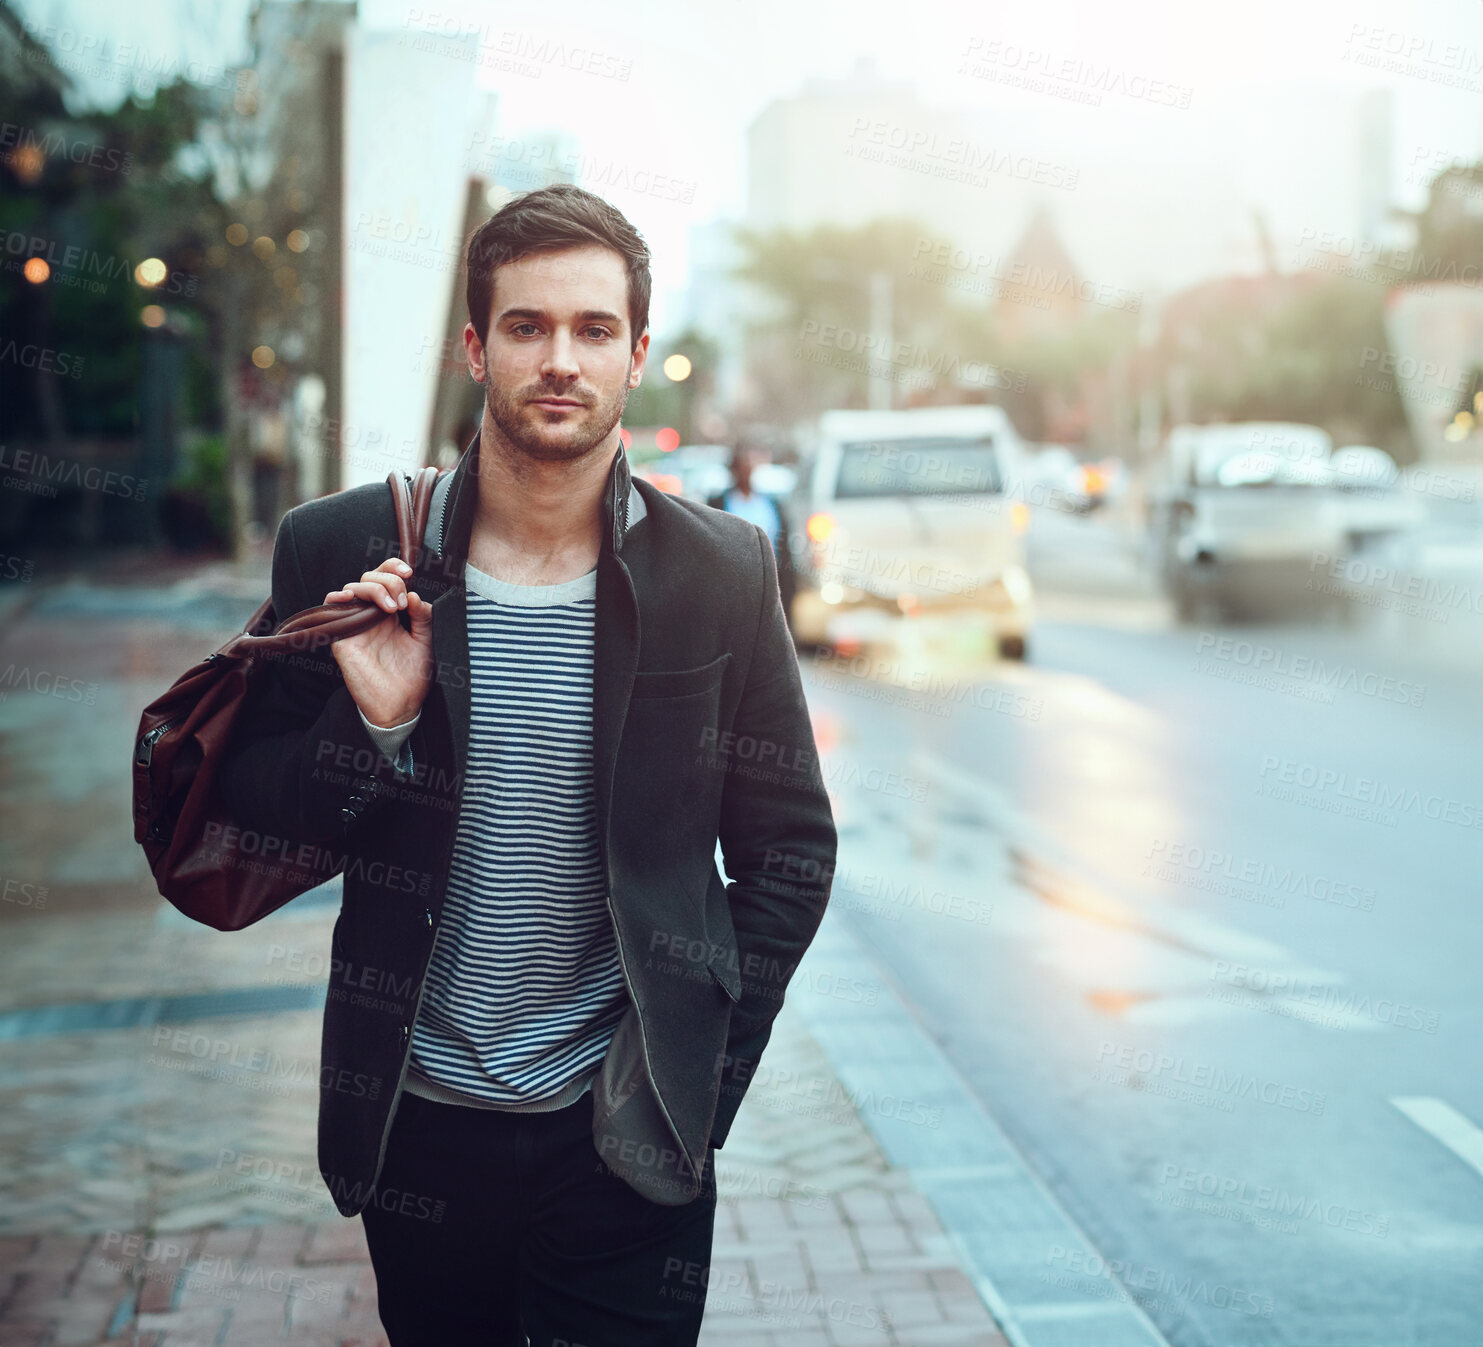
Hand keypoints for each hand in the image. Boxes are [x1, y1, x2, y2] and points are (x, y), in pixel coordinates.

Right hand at [324, 558, 433, 727]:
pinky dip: (336, 598)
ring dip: (373, 588)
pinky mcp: (342, 637)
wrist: (402, 705)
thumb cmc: (413, 676)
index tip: (409, 572)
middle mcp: (372, 614)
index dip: (394, 567)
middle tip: (401, 602)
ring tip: (391, 607)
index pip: (387, 578)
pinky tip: (350, 598)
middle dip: (388, 580)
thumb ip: (422, 617)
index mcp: (391, 613)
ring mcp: (356, 624)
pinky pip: (330, 610)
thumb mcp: (424, 641)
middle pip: (370, 578)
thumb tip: (414, 593)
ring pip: (353, 588)